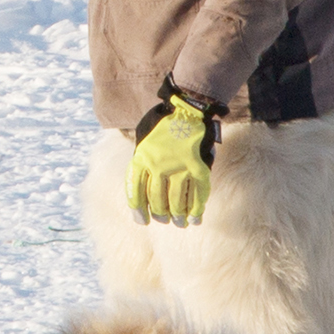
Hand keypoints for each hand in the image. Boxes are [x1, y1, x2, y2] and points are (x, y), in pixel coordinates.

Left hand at [126, 92, 218, 225]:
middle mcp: (158, 164)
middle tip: (164, 220)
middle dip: (160, 214)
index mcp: (141, 158)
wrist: (187, 110)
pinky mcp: (198, 166)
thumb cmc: (163, 128)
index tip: (142, 221)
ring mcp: (179, 166)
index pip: (136, 192)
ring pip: (176, 199)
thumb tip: (140, 197)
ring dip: (179, 215)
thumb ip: (141, 164)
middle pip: (157, 199)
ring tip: (180, 223)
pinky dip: (197, 208)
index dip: (139, 210)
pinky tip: (196, 217)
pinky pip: (198, 193)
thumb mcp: (143, 142)